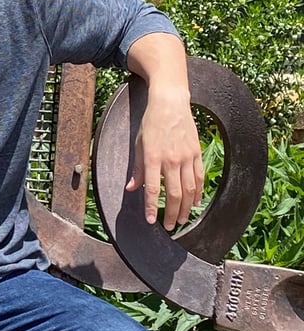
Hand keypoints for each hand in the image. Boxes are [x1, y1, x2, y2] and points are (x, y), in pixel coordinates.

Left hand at [125, 88, 203, 229]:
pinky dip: (198, 193)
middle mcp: (171, 160)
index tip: (151, 221)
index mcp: (153, 158)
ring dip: (186, 208)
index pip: (152, 189)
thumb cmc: (151, 123)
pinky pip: (199, 178)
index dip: (151, 207)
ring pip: (189, 190)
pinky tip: (194, 203)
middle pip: (174, 194)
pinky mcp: (196, 153)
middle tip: (169, 226)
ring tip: (182, 220)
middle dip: (171, 214)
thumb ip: (137, 169)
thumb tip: (131, 188)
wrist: (170, 104)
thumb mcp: (138, 144)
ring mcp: (186, 157)